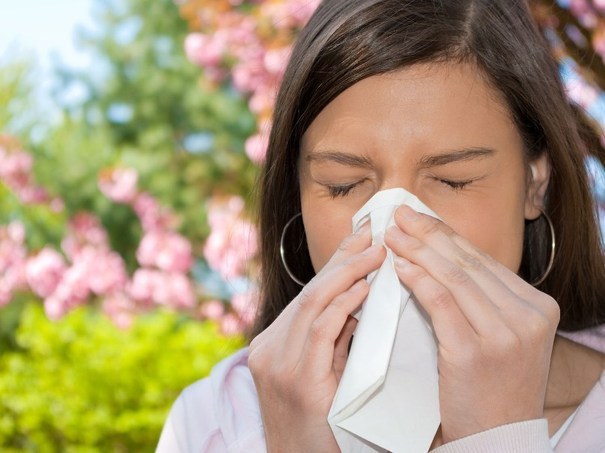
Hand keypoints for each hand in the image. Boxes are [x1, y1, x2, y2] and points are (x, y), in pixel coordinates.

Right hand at [248, 222, 385, 451]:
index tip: (359, 238)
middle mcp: (269, 349)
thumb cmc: (319, 425)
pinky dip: (343, 305)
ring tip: (376, 254)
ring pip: (313, 303)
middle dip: (343, 259)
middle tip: (371, 235)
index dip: (334, 263)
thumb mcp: (320, 374)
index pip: (307, 294)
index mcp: (272, 344)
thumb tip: (361, 299)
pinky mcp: (298, 381)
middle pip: (310, 292)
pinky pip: (321, 331)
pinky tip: (364, 289)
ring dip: (348, 274)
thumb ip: (333, 338)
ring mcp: (278, 364)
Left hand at [384, 205, 559, 443]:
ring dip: (417, 250)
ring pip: (454, 277)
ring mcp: (505, 334)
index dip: (446, 235)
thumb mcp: (502, 336)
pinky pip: (440, 303)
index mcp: (538, 306)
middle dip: (429, 234)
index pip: (483, 260)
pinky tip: (398, 267)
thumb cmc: (492, 386)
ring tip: (392, 235)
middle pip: (468, 262)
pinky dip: (417, 280)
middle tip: (398, 216)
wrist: (498, 439)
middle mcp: (528, 316)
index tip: (419, 218)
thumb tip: (438, 254)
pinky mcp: (475, 352)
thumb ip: (481, 298)